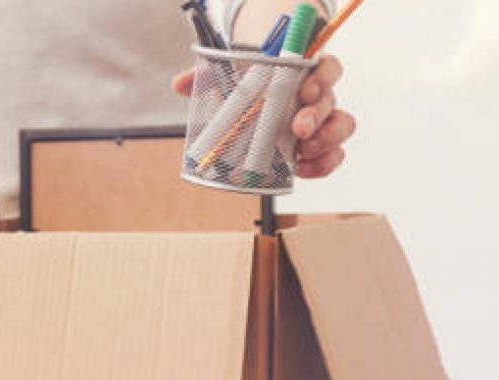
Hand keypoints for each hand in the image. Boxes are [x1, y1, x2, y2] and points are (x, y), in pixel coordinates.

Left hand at [172, 55, 356, 177]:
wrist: (256, 100)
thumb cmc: (250, 86)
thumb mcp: (228, 78)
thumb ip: (205, 78)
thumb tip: (180, 84)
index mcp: (302, 72)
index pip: (326, 68)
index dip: (321, 79)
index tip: (305, 92)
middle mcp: (318, 95)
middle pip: (332, 100)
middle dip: (318, 117)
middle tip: (298, 129)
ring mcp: (321, 120)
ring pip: (341, 126)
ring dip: (325, 141)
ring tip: (302, 153)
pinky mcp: (317, 145)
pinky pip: (332, 155)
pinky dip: (322, 164)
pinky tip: (303, 170)